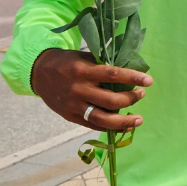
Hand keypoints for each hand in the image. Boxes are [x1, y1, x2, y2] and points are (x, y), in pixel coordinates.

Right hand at [31, 48, 151, 131]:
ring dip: (124, 121)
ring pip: (102, 118)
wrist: (38, 73)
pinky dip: (109, 127)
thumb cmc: (66, 62)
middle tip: (141, 95)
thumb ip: (102, 66)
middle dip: (130, 99)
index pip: (113, 75)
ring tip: (138, 120)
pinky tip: (122, 126)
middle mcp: (79, 89)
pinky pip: (93, 125)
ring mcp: (74, 106)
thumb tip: (128, 74)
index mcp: (83, 71)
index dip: (132, 78)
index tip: (148, 80)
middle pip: (110, 100)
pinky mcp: (70, 117)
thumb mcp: (83, 58)